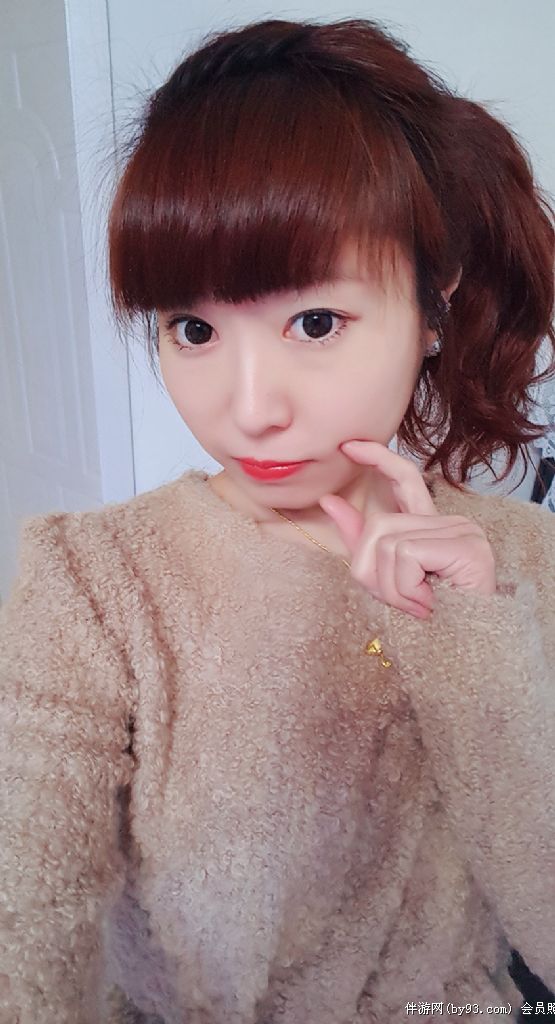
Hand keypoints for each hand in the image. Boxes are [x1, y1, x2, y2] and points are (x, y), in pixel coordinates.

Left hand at [318, 441, 496, 618]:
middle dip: (372, 572)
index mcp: (432, 528)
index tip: (348, 445)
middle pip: (379, 526)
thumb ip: (359, 541)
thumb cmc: (432, 622)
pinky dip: (405, 587)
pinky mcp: (465, 546)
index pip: (405, 478)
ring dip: (390, 587)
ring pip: (387, 543)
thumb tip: (329, 500)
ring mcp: (461, 531)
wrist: (467, 654)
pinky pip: (405, 554)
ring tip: (419, 606)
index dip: (378, 458)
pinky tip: (428, 603)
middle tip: (403, 602)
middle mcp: (450, 522)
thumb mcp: (385, 579)